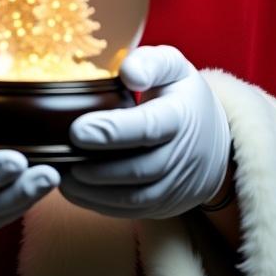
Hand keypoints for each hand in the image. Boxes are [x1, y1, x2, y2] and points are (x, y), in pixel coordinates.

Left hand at [60, 45, 230, 218]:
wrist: (215, 139)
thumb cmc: (181, 95)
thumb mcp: (172, 66)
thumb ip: (150, 63)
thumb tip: (129, 74)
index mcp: (182, 115)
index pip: (149, 127)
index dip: (113, 132)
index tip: (76, 130)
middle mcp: (184, 155)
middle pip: (140, 169)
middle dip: (98, 168)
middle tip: (61, 159)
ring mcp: (178, 186)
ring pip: (135, 198)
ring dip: (95, 191)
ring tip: (62, 176)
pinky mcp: (167, 206)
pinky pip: (132, 212)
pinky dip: (101, 204)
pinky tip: (75, 190)